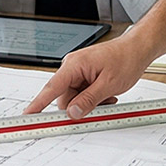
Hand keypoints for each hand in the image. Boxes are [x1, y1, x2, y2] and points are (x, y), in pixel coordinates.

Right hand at [23, 37, 142, 116]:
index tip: (28, 116)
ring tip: (107, 97)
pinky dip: (93, 99)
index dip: (38, 104)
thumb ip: (89, 100)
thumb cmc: (126, 58)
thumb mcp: (109, 84)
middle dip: (80, 107)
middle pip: (65, 99)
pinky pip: (82, 94)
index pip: (51, 89)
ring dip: (90, 103)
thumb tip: (73, 112)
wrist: (137, 49)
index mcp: (74, 65)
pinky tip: (106, 94)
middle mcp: (72, 67)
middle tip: (100, 108)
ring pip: (75, 99)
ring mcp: (78, 72)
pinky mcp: (84, 76)